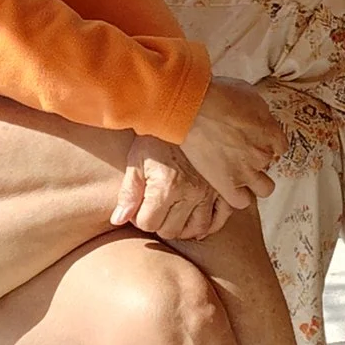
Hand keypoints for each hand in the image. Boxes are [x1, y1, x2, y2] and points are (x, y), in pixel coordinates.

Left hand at [112, 137, 234, 240]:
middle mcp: (192, 193)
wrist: (188, 114)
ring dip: (183, 227)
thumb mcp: (137, 159)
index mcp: (167, 186)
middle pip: (171, 230)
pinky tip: (197, 218)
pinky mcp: (226, 189)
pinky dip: (209, 224)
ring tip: (174, 213)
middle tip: (155, 207)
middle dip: (159, 223)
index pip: (148, 224)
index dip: (139, 217)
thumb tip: (118, 220)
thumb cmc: (158, 136)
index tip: (139, 205)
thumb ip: (128, 193)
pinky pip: (221, 218)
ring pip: (197, 229)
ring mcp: (212, 193)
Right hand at [178, 76, 283, 209]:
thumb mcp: (250, 94)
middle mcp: (263, 153)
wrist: (194, 108)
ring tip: (241, 175)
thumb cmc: (218, 95)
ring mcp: (246, 171)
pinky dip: (238, 197)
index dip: (268, 144)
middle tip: (244, 154)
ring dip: (256, 182)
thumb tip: (259, 117)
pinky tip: (230, 188)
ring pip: (265, 188)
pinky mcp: (227, 184)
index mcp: (271, 132)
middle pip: (270, 164)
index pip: (281, 146)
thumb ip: (260, 112)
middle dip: (259, 159)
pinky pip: (242, 202)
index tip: (256, 141)